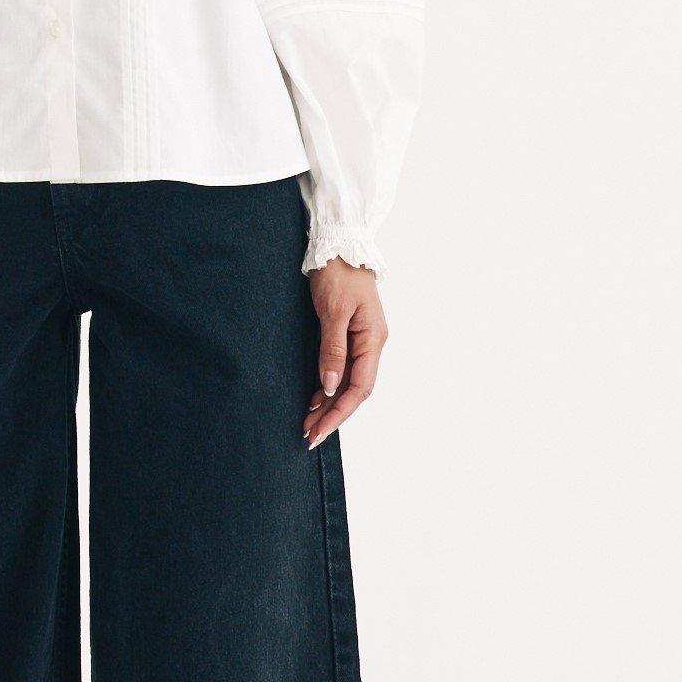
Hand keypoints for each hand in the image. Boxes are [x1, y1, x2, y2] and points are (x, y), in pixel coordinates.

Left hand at [303, 261, 384, 449]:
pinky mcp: (350, 335)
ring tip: (308, 423)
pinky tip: (315, 398)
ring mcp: (363, 340)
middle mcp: (372, 343)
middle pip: (355, 390)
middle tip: (308, 435)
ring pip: (348, 382)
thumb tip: (332, 386)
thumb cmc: (338, 273)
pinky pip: (343, 368)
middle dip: (332, 415)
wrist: (338, 245)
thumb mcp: (332, 312)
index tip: (319, 430)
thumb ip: (333, 350)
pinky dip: (329, 386)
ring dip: (329, 404)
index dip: (339, 412)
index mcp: (373, 339)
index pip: (359, 387)